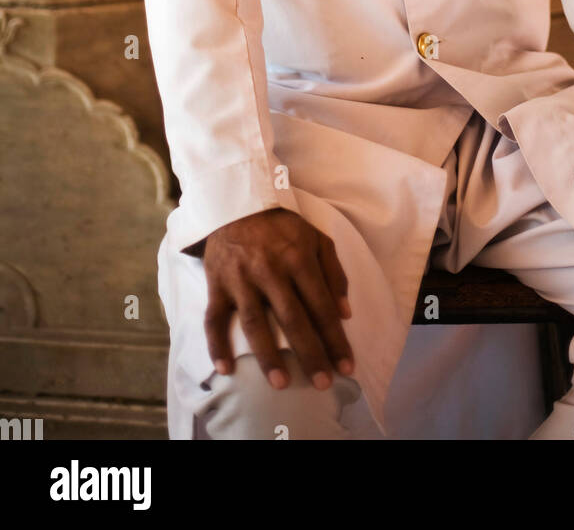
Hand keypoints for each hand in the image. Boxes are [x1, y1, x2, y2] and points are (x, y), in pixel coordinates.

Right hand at [203, 208, 353, 391]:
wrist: (237, 204)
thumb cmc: (282, 227)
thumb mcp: (317, 238)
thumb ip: (334, 273)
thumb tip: (345, 313)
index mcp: (299, 258)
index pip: (321, 306)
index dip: (335, 338)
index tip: (346, 367)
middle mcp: (270, 270)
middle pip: (292, 319)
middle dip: (310, 354)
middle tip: (323, 383)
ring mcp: (241, 279)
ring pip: (255, 323)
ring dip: (268, 355)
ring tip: (281, 383)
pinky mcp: (217, 284)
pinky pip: (214, 318)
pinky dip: (216, 345)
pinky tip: (225, 369)